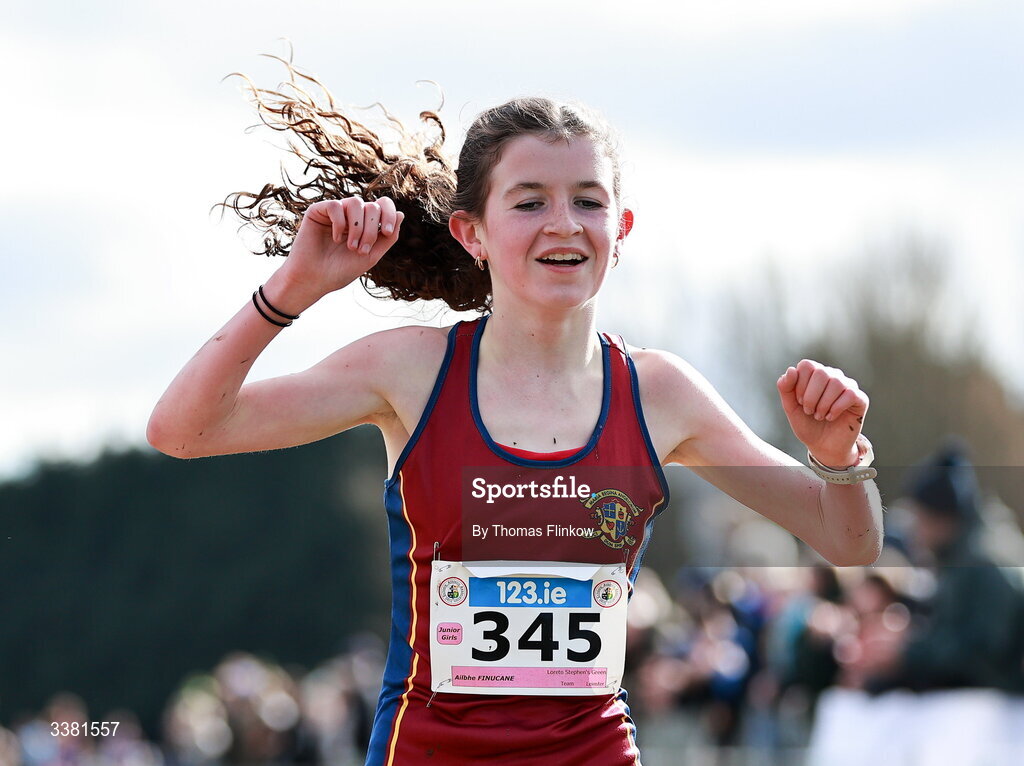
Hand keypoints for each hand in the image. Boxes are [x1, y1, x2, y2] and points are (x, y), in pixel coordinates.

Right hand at [274, 196, 404, 306]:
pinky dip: (339, 223)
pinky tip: (335, 238)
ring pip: (355, 202)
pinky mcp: (317, 211)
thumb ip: (388, 238)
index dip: (389, 214)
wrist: (315, 280)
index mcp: (365, 224)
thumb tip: (402, 213)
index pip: (383, 206)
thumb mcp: (372, 256)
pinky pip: (335, 205)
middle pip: (372, 206)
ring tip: (350, 246)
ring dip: (357, 227)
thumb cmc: (341, 270)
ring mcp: (335, 212)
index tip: (386, 233)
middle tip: (360, 250)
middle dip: (370, 229)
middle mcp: (351, 216)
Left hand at [777, 359, 868, 467]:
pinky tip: (831, 417)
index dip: (800, 384)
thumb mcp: (790, 407)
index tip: (799, 402)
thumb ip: (785, 388)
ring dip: (823, 404)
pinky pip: (850, 394)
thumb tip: (791, 369)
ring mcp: (848, 386)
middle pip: (821, 372)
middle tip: (809, 411)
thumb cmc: (807, 424)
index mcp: (815, 374)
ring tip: (819, 416)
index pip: (807, 365)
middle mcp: (833, 375)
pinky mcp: (860, 399)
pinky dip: (836, 408)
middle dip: (811, 396)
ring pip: (836, 382)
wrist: (823, 446)